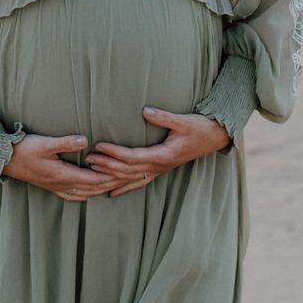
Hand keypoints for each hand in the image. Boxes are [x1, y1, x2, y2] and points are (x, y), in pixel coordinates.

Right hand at [1, 133, 121, 201]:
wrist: (4, 160)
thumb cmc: (23, 150)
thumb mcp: (45, 143)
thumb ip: (66, 142)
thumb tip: (86, 140)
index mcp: (63, 174)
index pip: (93, 179)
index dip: (110, 176)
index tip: (124, 173)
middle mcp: (61, 184)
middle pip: (92, 188)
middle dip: (110, 184)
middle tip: (126, 180)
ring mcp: (56, 187)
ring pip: (84, 192)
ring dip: (99, 189)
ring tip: (114, 186)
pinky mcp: (50, 186)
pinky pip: (71, 194)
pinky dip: (84, 194)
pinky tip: (88, 194)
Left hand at [86, 107, 230, 196]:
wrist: (214, 138)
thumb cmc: (199, 128)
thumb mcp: (182, 121)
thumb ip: (163, 117)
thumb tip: (145, 110)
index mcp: (162, 155)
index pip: (132, 156)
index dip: (114, 152)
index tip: (99, 146)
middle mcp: (159, 166)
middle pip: (127, 170)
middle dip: (106, 165)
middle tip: (87, 159)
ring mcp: (159, 170)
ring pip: (131, 178)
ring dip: (111, 176)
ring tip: (92, 171)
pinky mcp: (160, 170)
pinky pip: (140, 182)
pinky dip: (125, 187)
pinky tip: (112, 192)